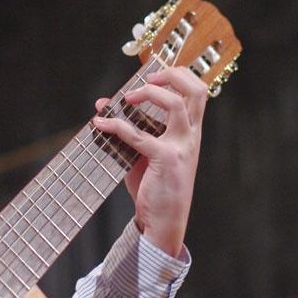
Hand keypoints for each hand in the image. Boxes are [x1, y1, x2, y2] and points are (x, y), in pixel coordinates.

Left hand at [92, 66, 209, 255]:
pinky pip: (139, 135)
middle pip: (196, 90)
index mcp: (191, 133)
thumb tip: (101, 106)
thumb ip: (125, 129)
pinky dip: (117, 126)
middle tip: (147, 80)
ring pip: (175, 105)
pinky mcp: (165, 160)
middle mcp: (191, 136)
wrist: (164, 223)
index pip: (198, 91)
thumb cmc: (154, 188)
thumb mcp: (141, 155)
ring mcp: (181, 147)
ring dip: (148, 94)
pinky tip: (100, 125)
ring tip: (126, 98)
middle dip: (171, 75)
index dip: (178, 75)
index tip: (153, 75)